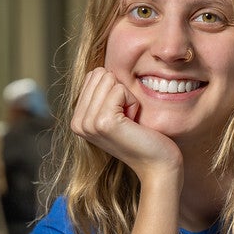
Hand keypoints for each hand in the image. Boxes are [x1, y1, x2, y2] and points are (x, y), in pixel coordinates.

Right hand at [71, 68, 181, 182]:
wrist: (157, 164)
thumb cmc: (142, 136)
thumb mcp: (115, 112)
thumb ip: (101, 94)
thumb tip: (99, 69)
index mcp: (77, 119)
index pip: (92, 76)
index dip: (115, 90)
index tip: (121, 115)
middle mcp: (77, 122)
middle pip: (99, 75)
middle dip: (120, 91)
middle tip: (127, 119)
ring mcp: (88, 123)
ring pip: (109, 80)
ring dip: (127, 97)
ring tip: (130, 121)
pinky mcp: (103, 122)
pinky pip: (119, 89)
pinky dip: (133, 103)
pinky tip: (134, 123)